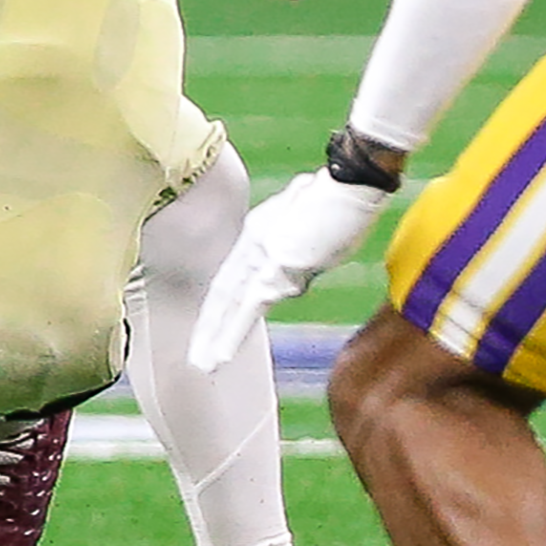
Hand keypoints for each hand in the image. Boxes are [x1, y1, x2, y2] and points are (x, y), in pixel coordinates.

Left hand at [186, 167, 395, 373]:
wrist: (349, 181)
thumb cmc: (336, 196)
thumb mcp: (309, 223)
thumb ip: (298, 244)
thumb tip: (300, 265)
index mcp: (259, 236)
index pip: (231, 280)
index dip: (220, 310)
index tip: (210, 335)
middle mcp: (254, 245)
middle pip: (224, 293)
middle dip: (210, 329)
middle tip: (197, 359)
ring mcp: (263, 253)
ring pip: (233, 303)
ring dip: (219, 337)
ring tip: (205, 364)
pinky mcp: (278, 263)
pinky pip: (250, 305)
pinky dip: (234, 330)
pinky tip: (222, 352)